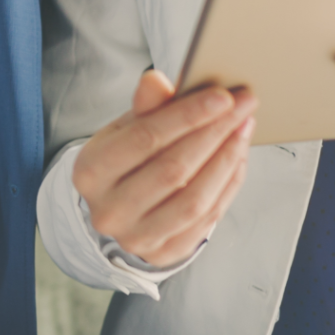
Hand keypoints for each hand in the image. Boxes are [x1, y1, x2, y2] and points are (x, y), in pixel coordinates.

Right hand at [72, 69, 256, 269]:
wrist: (117, 209)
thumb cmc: (125, 160)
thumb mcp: (124, 130)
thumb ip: (144, 107)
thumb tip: (156, 81)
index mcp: (90, 172)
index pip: (145, 139)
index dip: (187, 116)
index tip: (223, 96)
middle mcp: (108, 211)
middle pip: (173, 170)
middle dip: (215, 133)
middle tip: (244, 105)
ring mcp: (136, 238)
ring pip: (194, 200)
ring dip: (226, 160)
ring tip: (244, 130)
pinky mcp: (163, 253)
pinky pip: (206, 220)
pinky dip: (227, 185)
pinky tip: (237, 158)